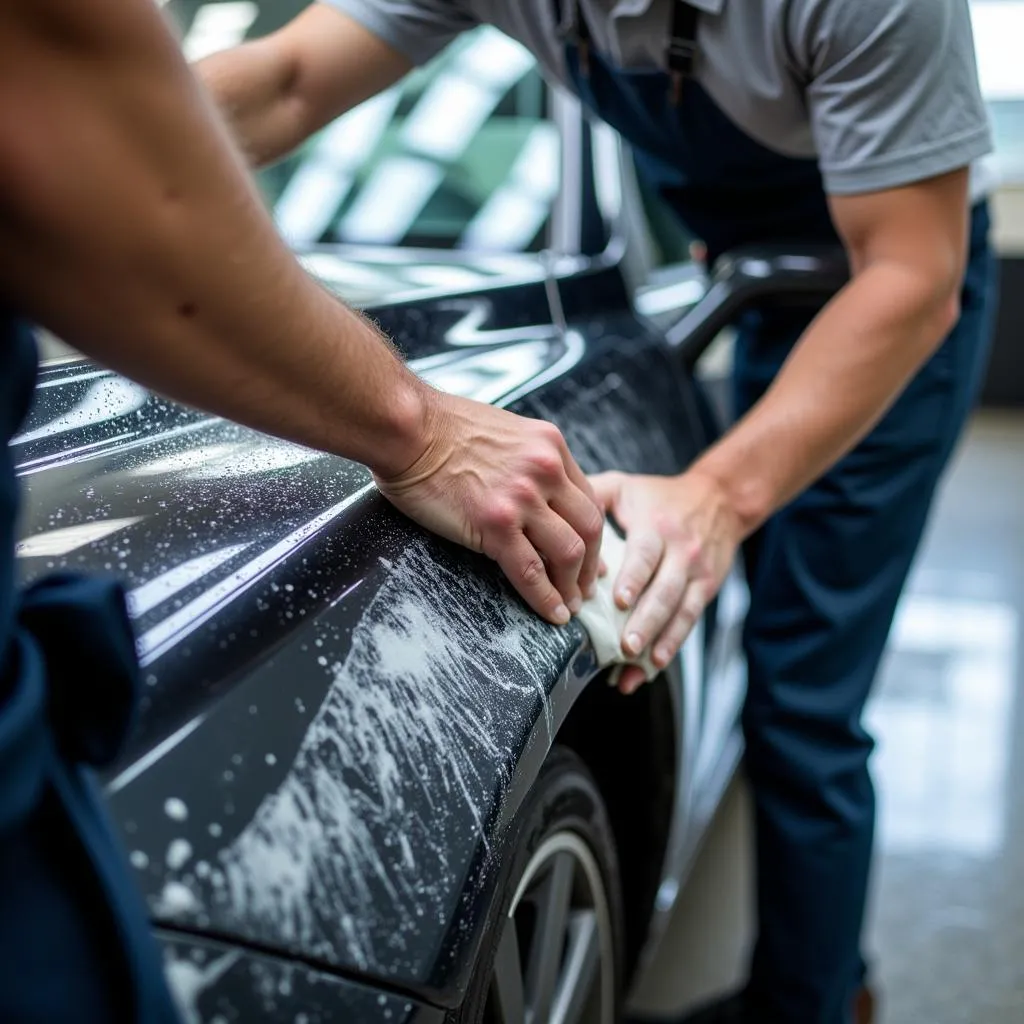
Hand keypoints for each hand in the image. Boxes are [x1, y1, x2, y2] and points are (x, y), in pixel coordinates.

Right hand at [375, 390, 603, 625]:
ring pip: (569, 552)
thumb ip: (527, 459)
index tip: (592, 555)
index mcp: (550, 445)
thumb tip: (534, 492)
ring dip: (572, 586)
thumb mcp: (504, 431)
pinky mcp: (495, 524)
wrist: (405, 427)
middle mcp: (546, 469)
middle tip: (584, 588)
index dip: (593, 534)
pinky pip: (531, 571)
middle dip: (592, 564)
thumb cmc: (438, 428)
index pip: (588, 498)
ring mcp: (523, 498)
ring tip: (569, 606)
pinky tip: (552, 614)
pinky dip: (546, 598)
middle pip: (590, 527)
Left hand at [589, 469, 742, 694]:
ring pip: (680, 610)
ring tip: (636, 660)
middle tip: (625, 645)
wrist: (719, 499)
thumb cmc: (659, 496)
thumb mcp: (626, 487)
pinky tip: (654, 666)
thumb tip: (552, 511)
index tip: (619, 600)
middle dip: (646, 620)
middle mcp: (681, 550)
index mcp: (657, 526)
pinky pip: (690, 619)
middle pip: (665, 589)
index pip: (645, 554)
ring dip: (659, 638)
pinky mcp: (706, 589)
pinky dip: (673, 645)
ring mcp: (696, 573)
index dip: (634, 577)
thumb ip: (592, 495)